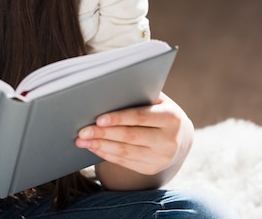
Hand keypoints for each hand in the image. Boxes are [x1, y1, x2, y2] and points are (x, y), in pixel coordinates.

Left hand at [76, 92, 193, 176]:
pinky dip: (106, 154)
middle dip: (103, 134)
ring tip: (82, 140)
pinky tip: (94, 147)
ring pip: (125, 152)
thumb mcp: (157, 101)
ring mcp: (161, 157)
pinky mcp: (152, 168)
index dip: (118, 118)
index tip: (98, 119)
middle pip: (130, 137)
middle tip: (82, 131)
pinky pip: (124, 162)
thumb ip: (139, 96)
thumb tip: (107, 93)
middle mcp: (169, 140)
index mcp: (171, 118)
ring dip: (100, 146)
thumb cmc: (160, 111)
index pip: (140, 117)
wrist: (179, 137)